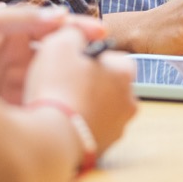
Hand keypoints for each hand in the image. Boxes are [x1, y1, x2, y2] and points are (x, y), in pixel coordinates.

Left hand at [0, 4, 105, 103]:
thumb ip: (16, 18)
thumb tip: (58, 16)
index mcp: (11, 38)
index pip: (52, 29)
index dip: (76, 28)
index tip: (99, 32)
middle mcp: (17, 63)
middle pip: (59, 56)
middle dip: (83, 56)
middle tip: (107, 61)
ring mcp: (17, 90)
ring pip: (55, 81)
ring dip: (75, 81)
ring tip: (96, 83)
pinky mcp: (16, 115)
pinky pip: (44, 107)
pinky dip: (60, 106)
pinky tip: (73, 107)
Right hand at [24, 26, 137, 155]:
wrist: (52, 137)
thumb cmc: (59, 87)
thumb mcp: (60, 43)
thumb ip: (74, 32)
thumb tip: (76, 34)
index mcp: (125, 72)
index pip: (112, 57)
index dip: (89, 57)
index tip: (71, 62)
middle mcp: (129, 101)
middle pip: (108, 85)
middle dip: (90, 83)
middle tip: (63, 83)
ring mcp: (118, 129)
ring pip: (101, 109)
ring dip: (85, 106)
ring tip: (60, 105)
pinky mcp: (104, 149)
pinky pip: (91, 130)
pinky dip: (80, 126)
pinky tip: (61, 123)